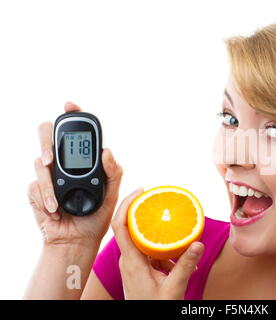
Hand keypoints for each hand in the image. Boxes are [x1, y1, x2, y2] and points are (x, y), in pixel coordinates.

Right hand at [27, 102, 122, 246]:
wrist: (78, 239)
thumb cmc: (97, 215)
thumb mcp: (113, 193)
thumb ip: (114, 171)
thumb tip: (107, 151)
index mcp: (85, 159)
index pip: (77, 131)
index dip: (73, 114)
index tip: (69, 106)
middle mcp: (65, 162)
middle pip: (48, 135)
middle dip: (46, 140)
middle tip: (52, 157)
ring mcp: (49, 174)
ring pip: (39, 162)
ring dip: (48, 184)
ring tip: (59, 202)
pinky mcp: (36, 188)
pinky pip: (34, 184)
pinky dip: (45, 198)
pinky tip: (54, 209)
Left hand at [111, 188, 203, 299]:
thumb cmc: (153, 309)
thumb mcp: (173, 288)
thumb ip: (185, 266)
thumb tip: (198, 243)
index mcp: (131, 261)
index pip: (121, 225)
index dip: (127, 204)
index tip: (141, 191)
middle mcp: (128, 260)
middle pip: (133, 227)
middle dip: (149, 215)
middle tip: (163, 205)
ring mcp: (132, 265)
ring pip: (145, 241)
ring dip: (163, 240)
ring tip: (182, 246)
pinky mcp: (138, 270)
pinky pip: (150, 253)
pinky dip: (165, 254)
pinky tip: (180, 262)